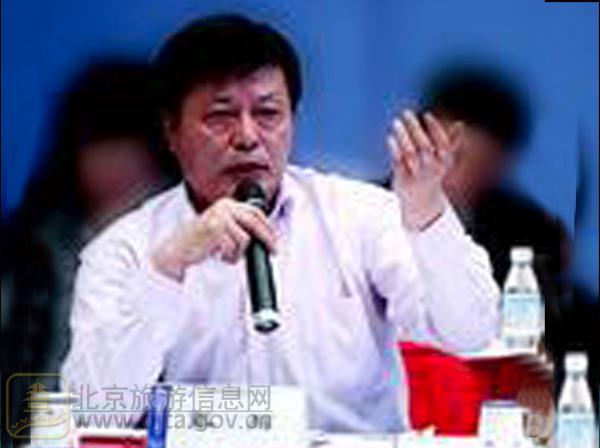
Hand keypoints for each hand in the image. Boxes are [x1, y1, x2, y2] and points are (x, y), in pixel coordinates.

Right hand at [152, 198, 275, 280]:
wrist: (175, 252)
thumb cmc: (197, 243)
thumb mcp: (220, 228)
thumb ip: (237, 226)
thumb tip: (261, 236)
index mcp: (227, 204)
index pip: (255, 212)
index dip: (268, 227)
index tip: (273, 240)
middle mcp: (224, 207)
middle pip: (255, 221)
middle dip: (266, 238)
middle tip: (273, 250)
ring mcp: (219, 217)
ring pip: (244, 239)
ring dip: (238, 253)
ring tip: (225, 256)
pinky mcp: (215, 229)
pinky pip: (234, 248)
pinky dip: (229, 256)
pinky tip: (217, 256)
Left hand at [387, 109, 462, 229]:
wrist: (422, 204)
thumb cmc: (433, 176)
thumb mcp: (445, 162)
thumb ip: (452, 143)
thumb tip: (460, 124)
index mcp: (444, 163)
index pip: (442, 143)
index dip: (435, 128)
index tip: (426, 114)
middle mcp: (432, 169)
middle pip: (424, 147)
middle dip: (415, 128)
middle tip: (406, 113)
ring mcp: (416, 175)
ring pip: (410, 154)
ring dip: (402, 136)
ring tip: (396, 122)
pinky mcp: (402, 179)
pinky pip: (398, 163)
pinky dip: (394, 149)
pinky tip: (389, 137)